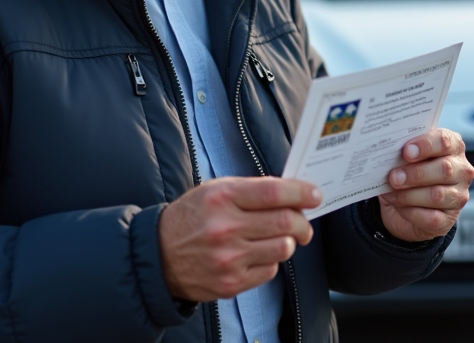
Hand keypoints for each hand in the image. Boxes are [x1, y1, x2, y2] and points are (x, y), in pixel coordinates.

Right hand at [159, 177, 320, 301]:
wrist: (159, 255)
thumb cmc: (192, 217)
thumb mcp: (214, 191)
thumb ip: (252, 190)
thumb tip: (293, 194)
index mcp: (221, 198)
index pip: (274, 193)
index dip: (301, 193)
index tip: (315, 195)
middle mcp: (225, 228)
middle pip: (285, 223)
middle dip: (303, 222)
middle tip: (304, 222)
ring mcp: (229, 259)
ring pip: (283, 248)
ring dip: (288, 242)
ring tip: (278, 237)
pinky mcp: (231, 283)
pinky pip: (270, 270)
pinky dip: (271, 261)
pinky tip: (257, 253)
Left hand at [378, 128, 473, 242]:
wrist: (405, 205)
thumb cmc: (408, 172)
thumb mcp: (406, 157)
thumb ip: (403, 152)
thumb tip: (387, 153)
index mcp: (453, 147)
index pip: (445, 141)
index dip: (425, 145)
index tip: (406, 151)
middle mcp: (461, 171)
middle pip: (444, 169)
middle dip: (415, 173)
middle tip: (394, 176)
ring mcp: (458, 196)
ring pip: (437, 195)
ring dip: (409, 194)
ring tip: (391, 191)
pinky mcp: (448, 219)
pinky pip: (431, 217)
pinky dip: (409, 211)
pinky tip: (398, 205)